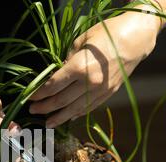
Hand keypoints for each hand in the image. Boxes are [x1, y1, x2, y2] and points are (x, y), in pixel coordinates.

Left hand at [29, 10, 160, 127]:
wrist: (135, 39)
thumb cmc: (106, 35)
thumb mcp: (80, 42)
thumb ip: (66, 61)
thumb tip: (57, 75)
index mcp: (79, 67)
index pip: (52, 86)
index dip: (39, 94)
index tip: (30, 98)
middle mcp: (89, 82)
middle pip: (60, 101)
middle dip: (44, 108)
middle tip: (33, 111)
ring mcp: (100, 91)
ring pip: (74, 110)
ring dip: (59, 117)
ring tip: (48, 123)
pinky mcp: (108, 94)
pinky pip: (89, 108)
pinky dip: (77, 114)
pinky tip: (68, 117)